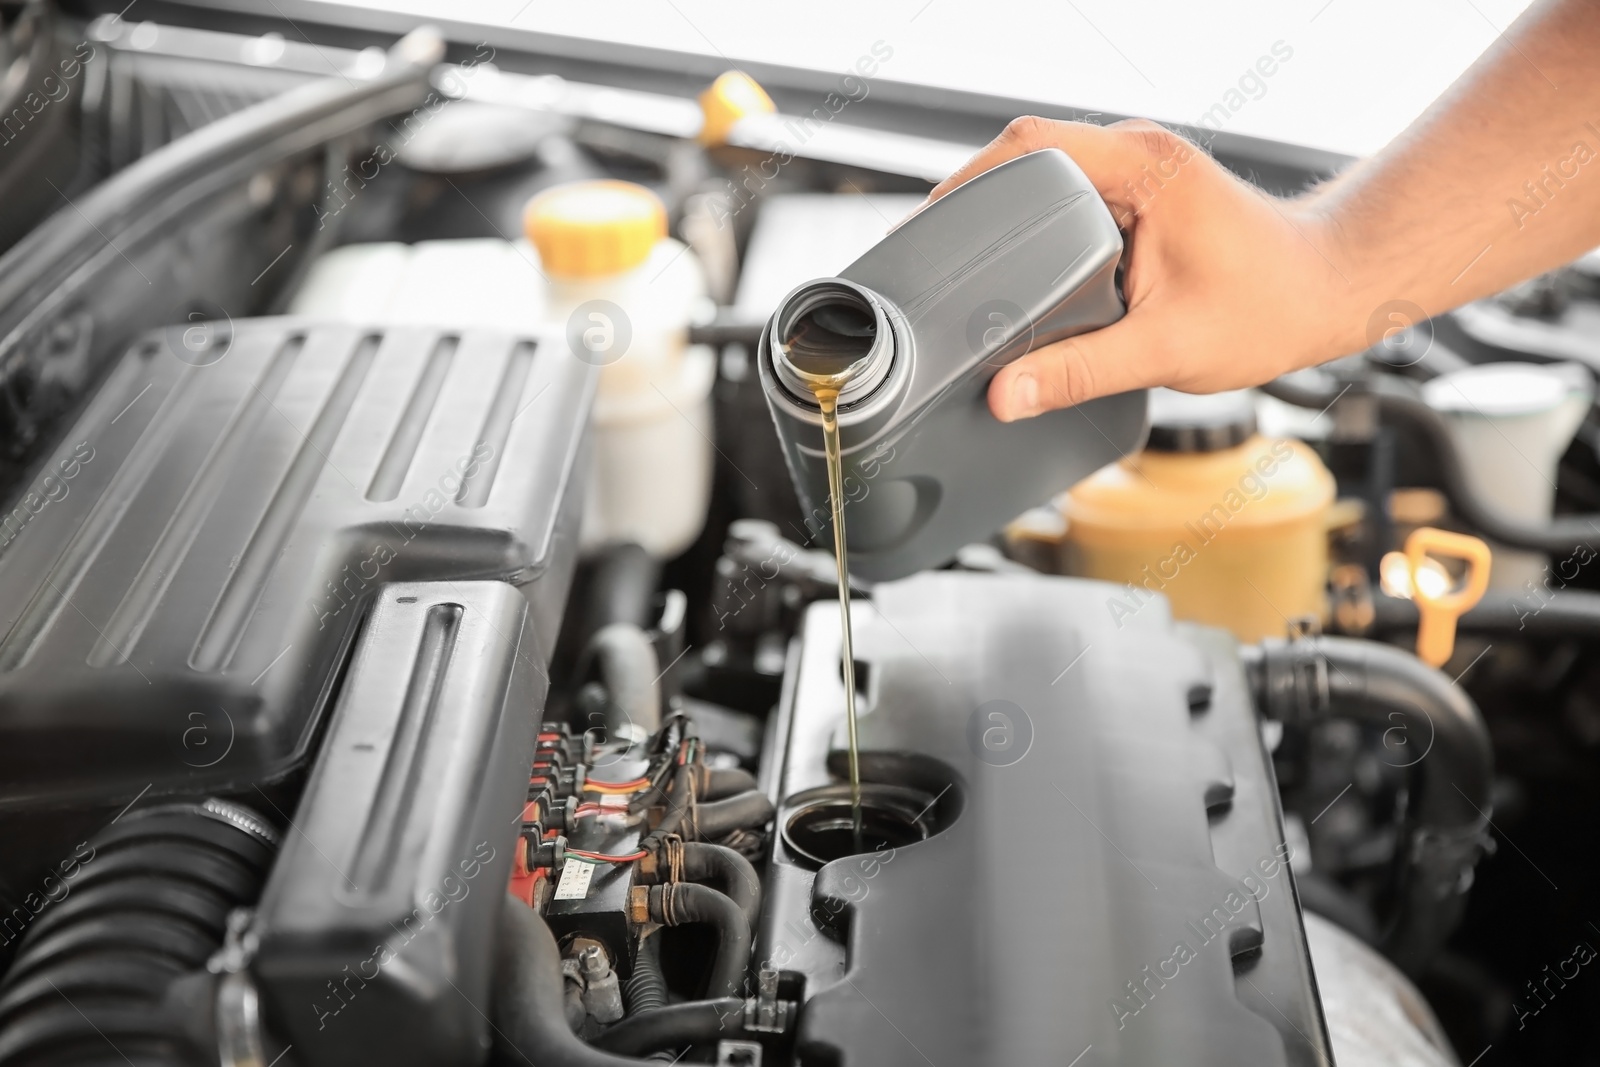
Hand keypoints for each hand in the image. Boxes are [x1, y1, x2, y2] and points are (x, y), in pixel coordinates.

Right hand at [925, 117, 1363, 421]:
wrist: (1329, 290)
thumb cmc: (1271, 307)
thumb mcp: (1166, 349)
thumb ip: (1078, 372)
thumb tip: (1005, 396)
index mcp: (1140, 167)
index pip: (1027, 145)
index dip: (965, 180)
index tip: (927, 225)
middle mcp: (1135, 153)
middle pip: (1023, 154)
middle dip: (971, 198)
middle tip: (932, 252)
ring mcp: (1136, 171)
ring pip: (1043, 173)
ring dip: (1003, 212)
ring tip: (963, 261)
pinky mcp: (1138, 194)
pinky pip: (1067, 195)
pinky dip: (1034, 225)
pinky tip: (1015, 268)